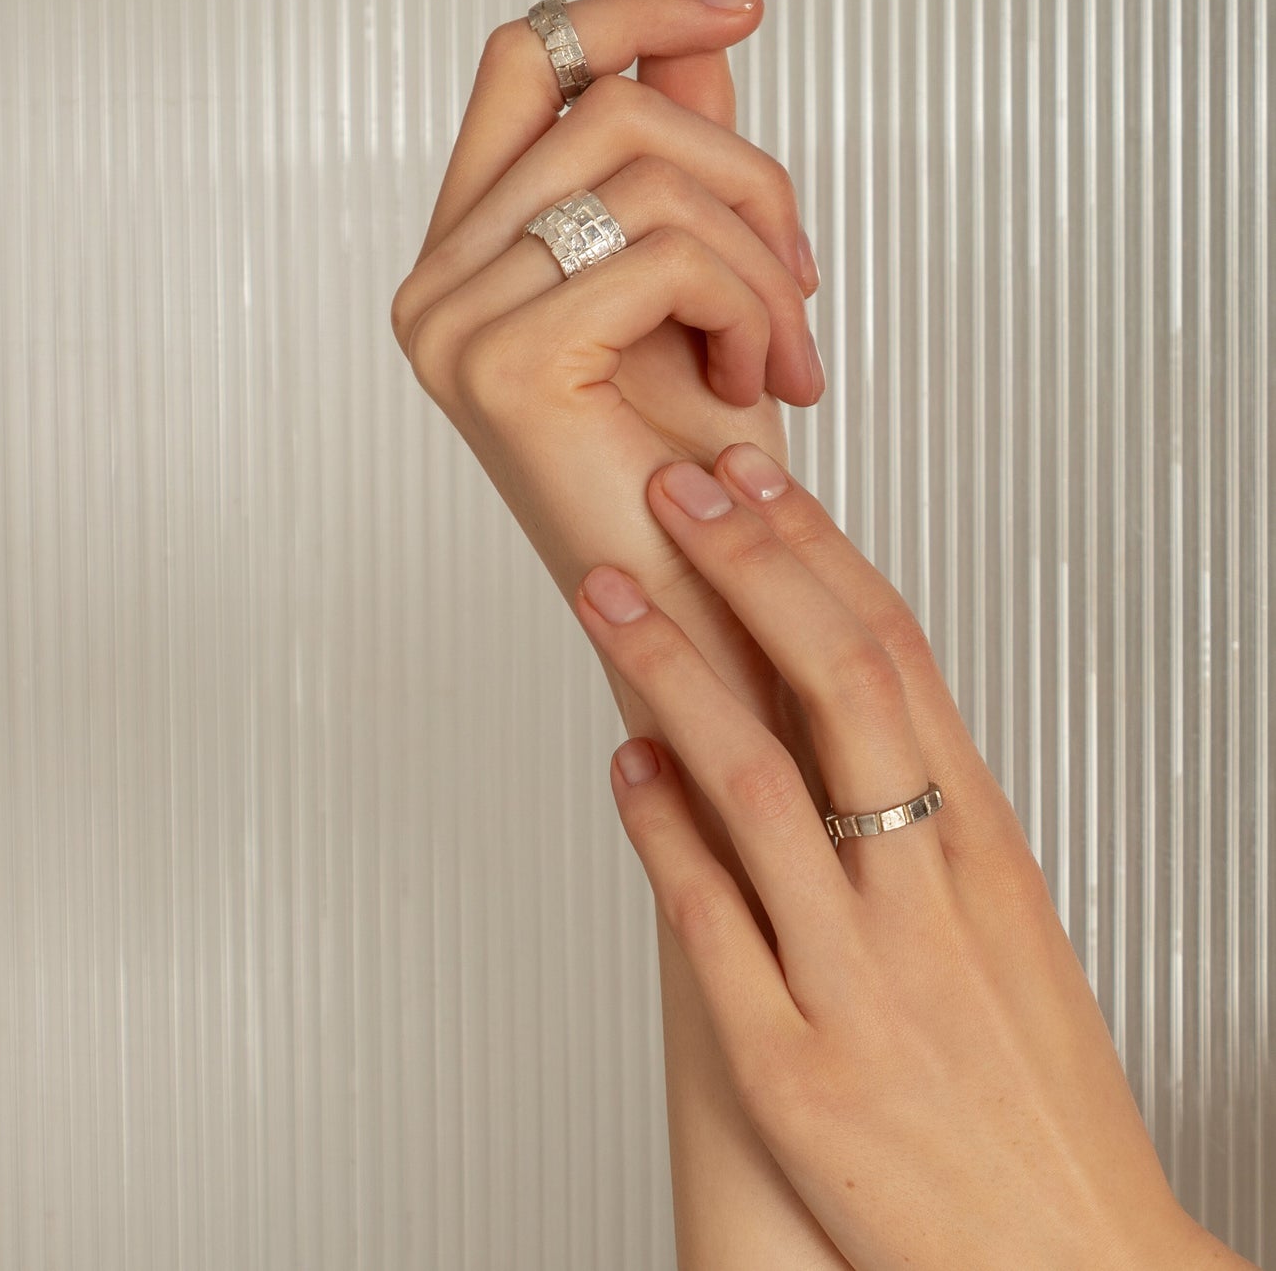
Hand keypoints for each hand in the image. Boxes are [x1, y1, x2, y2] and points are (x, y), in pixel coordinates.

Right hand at [391, 0, 822, 610]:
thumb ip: (683, 156)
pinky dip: (745, 303)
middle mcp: (437, 280)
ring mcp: (455, 320)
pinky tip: (757, 380)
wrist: (697, 613)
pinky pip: (660, 252)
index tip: (740, 12)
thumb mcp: (703, 283)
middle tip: (804, 280)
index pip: (527, 63)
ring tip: (784, 350)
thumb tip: (700, 35)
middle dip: (747, 174)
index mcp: (468, 253)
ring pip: (643, 171)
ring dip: (759, 255)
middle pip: (608, 105)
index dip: (631, 13)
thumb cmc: (698, 470)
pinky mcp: (502, 362)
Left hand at [572, 443, 1251, 1270]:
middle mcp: (926, 898)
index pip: (899, 657)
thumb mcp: (1000, 925)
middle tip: (675, 493)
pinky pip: (711, 920)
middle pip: (839, 685)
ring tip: (612, 593)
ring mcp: (858, 979)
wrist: (1067, 1264)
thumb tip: (842, 716)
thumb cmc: (1033, 1092)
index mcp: (984, 851)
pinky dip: (659, 828)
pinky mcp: (793, 1066)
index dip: (818, 555)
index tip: (759, 485)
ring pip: (759, 781)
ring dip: (672, 670)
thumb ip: (920, 818)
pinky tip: (622, 764)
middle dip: (746, 571)